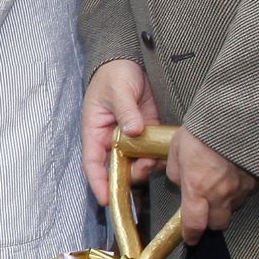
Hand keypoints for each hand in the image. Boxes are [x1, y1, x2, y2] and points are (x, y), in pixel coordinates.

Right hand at [81, 59, 158, 206]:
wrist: (134, 59)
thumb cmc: (116, 73)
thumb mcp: (117, 90)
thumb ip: (125, 111)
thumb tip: (132, 131)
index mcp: (96, 131)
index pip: (93, 163)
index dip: (99, 182)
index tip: (107, 199)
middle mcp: (112, 140)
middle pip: (117, 168)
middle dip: (129, 176)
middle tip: (144, 169)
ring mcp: (132, 138)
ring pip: (137, 164)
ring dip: (146, 167)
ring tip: (155, 159)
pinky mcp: (149, 133)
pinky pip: (153, 153)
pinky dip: (159, 157)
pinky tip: (164, 152)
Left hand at [164, 127, 257, 243]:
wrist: (240, 117)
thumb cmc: (204, 130)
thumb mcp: (177, 148)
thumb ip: (176, 170)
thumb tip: (180, 181)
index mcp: (197, 188)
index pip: (194, 224)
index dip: (191, 235)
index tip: (190, 238)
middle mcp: (221, 194)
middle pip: (218, 224)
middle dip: (211, 221)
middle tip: (205, 210)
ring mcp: (242, 189)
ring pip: (234, 209)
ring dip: (226, 205)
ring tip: (220, 187)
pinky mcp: (257, 181)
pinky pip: (247, 194)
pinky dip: (240, 191)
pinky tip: (235, 176)